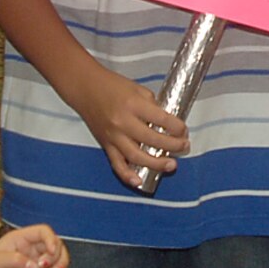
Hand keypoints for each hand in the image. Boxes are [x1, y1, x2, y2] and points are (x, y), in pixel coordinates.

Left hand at [0, 225, 69, 267]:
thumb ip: (14, 260)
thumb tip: (34, 266)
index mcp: (21, 238)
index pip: (43, 231)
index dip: (50, 239)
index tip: (51, 251)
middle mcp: (32, 247)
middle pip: (55, 243)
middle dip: (55, 254)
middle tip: (43, 267)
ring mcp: (36, 261)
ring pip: (58, 256)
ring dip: (62, 263)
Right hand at [67, 65, 189, 188]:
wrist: (85, 88)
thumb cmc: (112, 86)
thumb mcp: (138, 89)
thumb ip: (153, 106)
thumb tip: (167, 122)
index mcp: (134, 105)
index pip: (161, 119)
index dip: (177, 127)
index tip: (184, 130)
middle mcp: (123, 122)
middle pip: (152, 139)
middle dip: (172, 145)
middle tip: (184, 146)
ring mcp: (113, 136)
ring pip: (136, 156)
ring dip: (156, 163)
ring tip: (171, 165)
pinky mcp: (105, 145)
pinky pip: (116, 164)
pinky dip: (127, 175)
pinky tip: (139, 181)